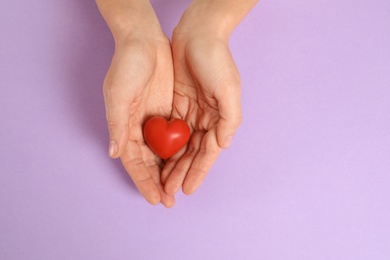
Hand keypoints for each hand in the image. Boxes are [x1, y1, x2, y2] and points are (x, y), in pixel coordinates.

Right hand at [103, 33, 174, 206]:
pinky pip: (175, 136)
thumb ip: (117, 124)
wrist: (145, 40)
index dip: (143, 181)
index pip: (134, 162)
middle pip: (149, 162)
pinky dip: (180, 151)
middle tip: (170, 201)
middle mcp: (139, 128)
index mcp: (124, 127)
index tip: (155, 199)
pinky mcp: (169, 111)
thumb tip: (115, 153)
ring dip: (171, 170)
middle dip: (158, 182)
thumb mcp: (119, 94)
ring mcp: (155, 121)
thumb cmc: (127, 65)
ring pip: (164, 153)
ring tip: (180, 188)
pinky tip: (189, 163)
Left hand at [161, 5, 242, 194]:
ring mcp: (190, 112)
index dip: (198, 172)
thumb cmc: (216, 60)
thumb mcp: (229, 89)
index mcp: (220, 119)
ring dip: (171, 163)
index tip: (188, 190)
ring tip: (161, 181)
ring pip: (179, 144)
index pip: (207, 153)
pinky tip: (156, 157)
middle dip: (181, 172)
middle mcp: (206, 119)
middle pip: (192, 153)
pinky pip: (169, 130)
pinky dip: (164, 145)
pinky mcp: (176, 104)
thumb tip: (222, 145)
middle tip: (169, 191)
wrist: (198, 34)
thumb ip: (229, 120)